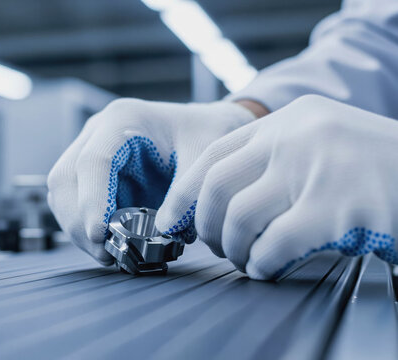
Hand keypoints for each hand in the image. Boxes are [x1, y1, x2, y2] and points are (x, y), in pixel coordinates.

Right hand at [47, 98, 255, 263]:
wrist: (204, 127)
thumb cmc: (205, 133)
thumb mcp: (207, 155)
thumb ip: (189, 192)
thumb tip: (164, 229)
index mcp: (123, 119)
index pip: (94, 160)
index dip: (92, 200)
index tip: (99, 235)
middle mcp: (98, 133)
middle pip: (65, 178)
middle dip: (77, 222)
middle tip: (105, 254)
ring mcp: (89, 152)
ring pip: (62, 193)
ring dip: (77, 229)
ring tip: (108, 255)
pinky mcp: (91, 175)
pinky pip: (73, 204)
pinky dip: (84, 228)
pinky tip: (107, 245)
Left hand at [158, 95, 397, 279]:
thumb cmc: (373, 170)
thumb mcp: (319, 144)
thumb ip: (271, 159)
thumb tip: (211, 202)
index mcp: (289, 120)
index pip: (214, 155)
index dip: (182, 193)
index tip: (169, 220)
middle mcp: (298, 136)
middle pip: (217, 186)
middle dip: (205, 226)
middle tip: (215, 246)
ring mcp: (318, 168)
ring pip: (239, 217)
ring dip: (234, 250)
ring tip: (247, 260)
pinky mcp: (338, 207)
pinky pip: (274, 244)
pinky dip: (261, 264)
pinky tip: (268, 268)